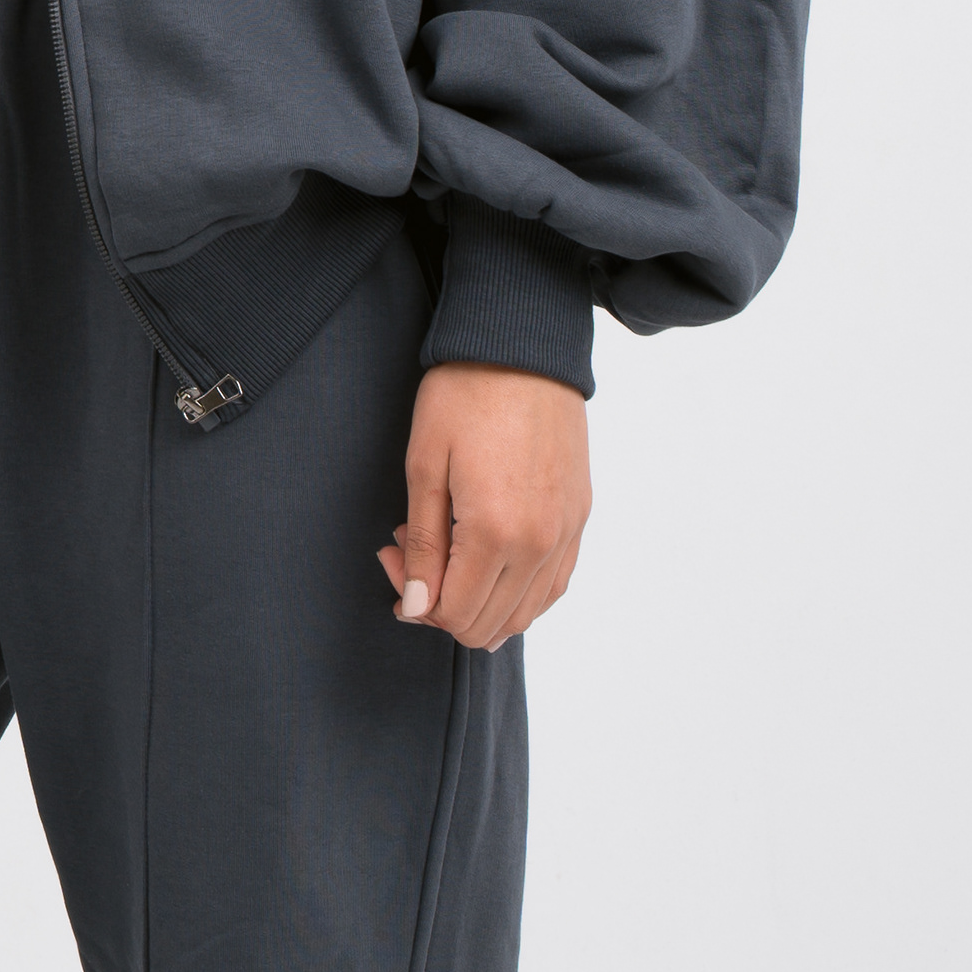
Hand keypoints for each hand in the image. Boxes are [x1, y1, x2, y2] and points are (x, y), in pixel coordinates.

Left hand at [380, 365, 591, 647]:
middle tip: (409, 552)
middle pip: (489, 623)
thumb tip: (416, 606)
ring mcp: (567, 532)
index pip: (456, 614)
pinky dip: (517, 591)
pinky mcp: (580, 517)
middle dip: (440, 603)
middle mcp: (541, 543)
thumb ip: (422, 546)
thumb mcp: (424, 467)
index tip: (391, 557)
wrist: (523, 348)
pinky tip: (486, 561)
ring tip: (446, 549)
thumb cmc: (464, 397)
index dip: (415, 602)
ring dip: (478, 600)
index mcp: (497, 532)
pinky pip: (553, 584)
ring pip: (525, 613)